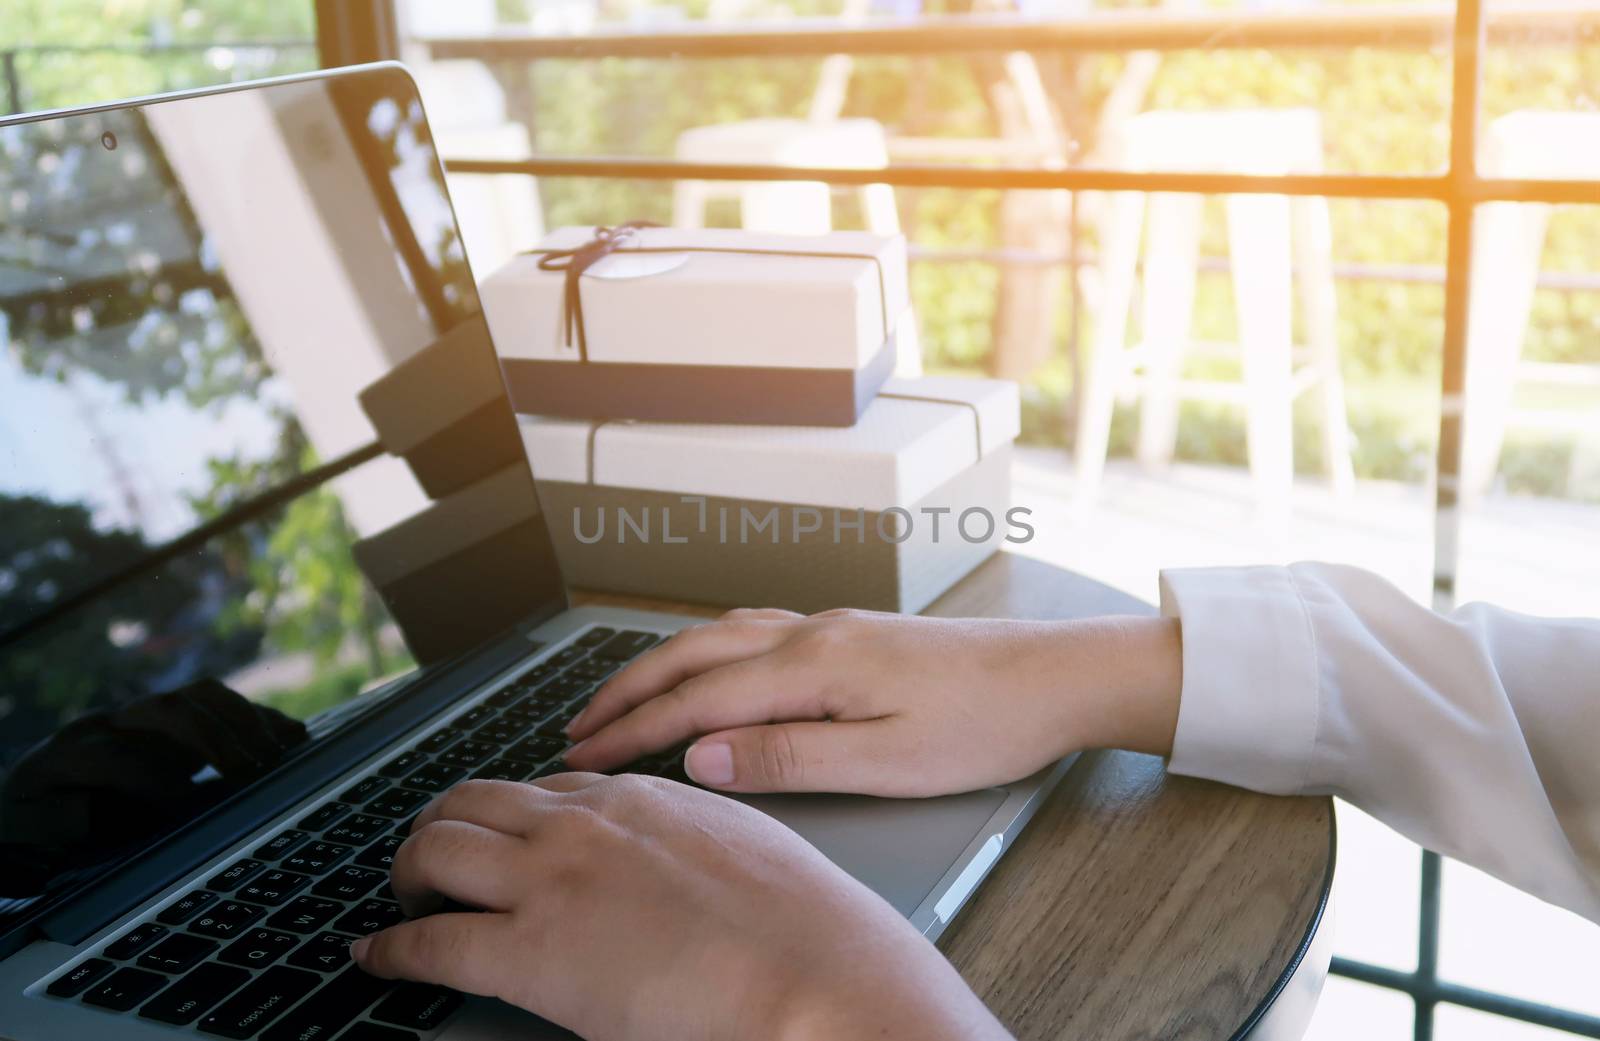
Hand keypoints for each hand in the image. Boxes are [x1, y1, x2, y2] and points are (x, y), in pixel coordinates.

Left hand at [352, 775, 1009, 1040]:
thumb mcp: (746, 849)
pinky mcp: (531, 953)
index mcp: (642, 799)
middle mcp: (586, 824)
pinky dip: (391, 950)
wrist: (817, 976)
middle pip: (474, 800)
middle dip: (440, 825)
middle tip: (430, 858)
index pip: (544, 786)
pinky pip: (431, 943)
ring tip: (403, 898)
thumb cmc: (805, 928)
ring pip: (437, 849)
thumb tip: (683, 863)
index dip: (507, 810)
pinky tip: (377, 957)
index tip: (495, 828)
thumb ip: (694, 843)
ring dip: (408, 872)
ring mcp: (552, 882)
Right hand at [564, 608, 1180, 795]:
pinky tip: (705, 662)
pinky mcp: (848, 633)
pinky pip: (751, 630)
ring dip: (659, 666)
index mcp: (813, 666)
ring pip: (716, 636)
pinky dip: (704, 649)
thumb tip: (700, 756)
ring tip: (618, 699)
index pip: (695, 700)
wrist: (1053, 677)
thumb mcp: (886, 763)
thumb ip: (787, 757)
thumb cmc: (984, 724)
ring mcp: (829, 626)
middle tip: (575, 732)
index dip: (631, 732)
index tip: (582, 759)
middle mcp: (810, 633)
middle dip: (625, 694)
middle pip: (690, 656)